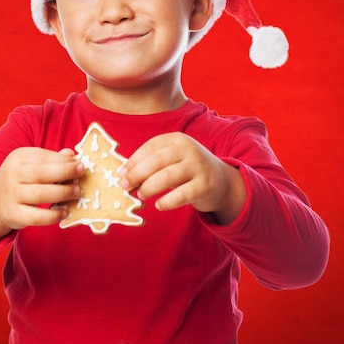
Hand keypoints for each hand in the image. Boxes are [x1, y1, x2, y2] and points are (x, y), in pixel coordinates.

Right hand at [0, 147, 83, 245]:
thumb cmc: (20, 179)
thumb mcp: (30, 164)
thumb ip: (51, 159)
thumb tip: (72, 154)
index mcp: (18, 157)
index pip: (43, 156)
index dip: (64, 160)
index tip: (80, 164)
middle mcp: (12, 174)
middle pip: (42, 173)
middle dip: (65, 173)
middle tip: (82, 174)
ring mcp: (12, 195)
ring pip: (41, 194)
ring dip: (63, 193)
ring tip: (76, 193)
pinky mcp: (14, 214)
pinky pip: (37, 217)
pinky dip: (53, 215)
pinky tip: (65, 212)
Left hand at [120, 133, 246, 224]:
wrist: (221, 180)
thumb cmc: (187, 170)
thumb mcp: (171, 160)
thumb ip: (150, 164)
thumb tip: (123, 175)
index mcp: (177, 139)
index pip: (150, 147)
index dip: (133, 161)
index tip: (122, 174)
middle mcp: (189, 149)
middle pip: (156, 161)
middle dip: (137, 174)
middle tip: (126, 186)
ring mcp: (198, 166)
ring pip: (167, 177)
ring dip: (149, 187)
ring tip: (141, 195)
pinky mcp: (205, 185)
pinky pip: (181, 195)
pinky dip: (166, 201)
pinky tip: (159, 205)